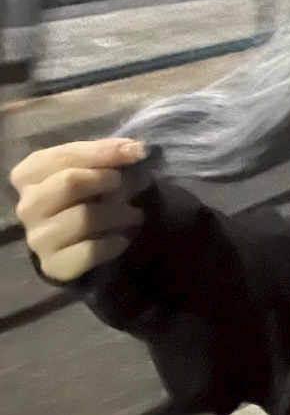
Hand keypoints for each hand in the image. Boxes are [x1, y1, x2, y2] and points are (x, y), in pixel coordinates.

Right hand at [11, 138, 147, 281]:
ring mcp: (38, 238)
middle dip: (108, 181)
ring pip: (83, 218)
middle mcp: (27, 206)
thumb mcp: (88, 173)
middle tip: (131, 186)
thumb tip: (136, 149)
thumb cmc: (81, 201)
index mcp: (28, 175)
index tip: (137, 151)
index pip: (65, 156)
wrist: (71, 247)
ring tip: (135, 214)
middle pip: (70, 183)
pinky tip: (123, 238)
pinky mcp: (54, 265)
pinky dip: (113, 243)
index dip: (104, 152)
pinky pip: (90, 250)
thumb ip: (104, 159)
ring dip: (118, 213)